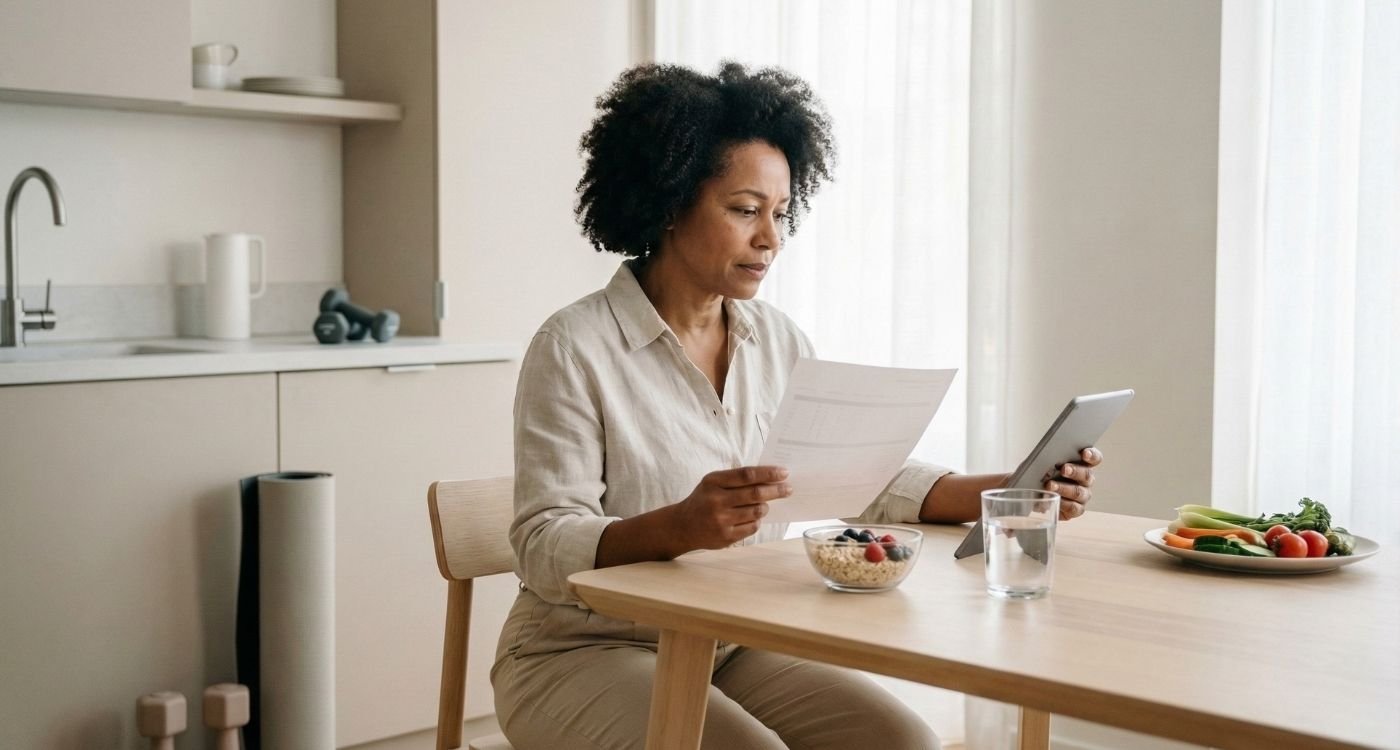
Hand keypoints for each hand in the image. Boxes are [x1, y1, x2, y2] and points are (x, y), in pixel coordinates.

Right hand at [671, 466, 791, 549]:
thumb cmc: (703, 500)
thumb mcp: (713, 483)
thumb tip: (770, 477)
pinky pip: (753, 527)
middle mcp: (716, 500)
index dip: (768, 473)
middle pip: (756, 493)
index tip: (784, 473)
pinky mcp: (726, 537)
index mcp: (713, 482)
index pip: (747, 475)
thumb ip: (736, 479)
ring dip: (765, 507)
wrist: (682, 526)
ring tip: (764, 505)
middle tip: (788, 489)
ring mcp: (721, 520)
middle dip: (776, 490)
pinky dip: (757, 520)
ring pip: (757, 511)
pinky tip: (752, 517)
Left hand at [1044, 447, 1102, 520]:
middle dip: (1075, 471)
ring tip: (1050, 485)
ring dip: (1064, 488)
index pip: (1094, 458)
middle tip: (1063, 469)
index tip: (1084, 453)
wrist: (1037, 497)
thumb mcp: (1044, 465)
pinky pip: (1073, 508)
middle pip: (1087, 475)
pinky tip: (1052, 500)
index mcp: (1083, 465)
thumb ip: (1050, 460)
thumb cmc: (1042, 476)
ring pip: (1079, 492)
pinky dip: (1063, 504)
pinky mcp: (1076, 510)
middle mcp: (1086, 480)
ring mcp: (1083, 496)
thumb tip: (1043, 457)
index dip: (1092, 455)